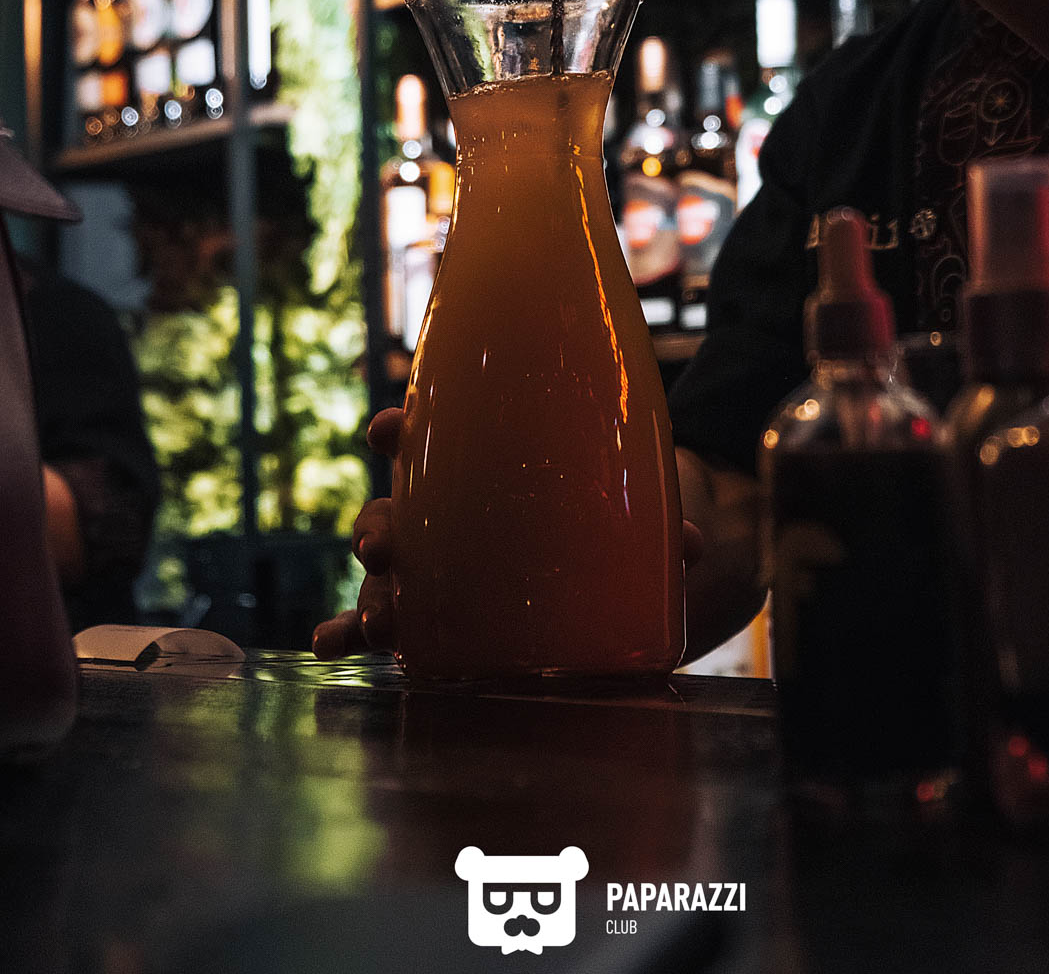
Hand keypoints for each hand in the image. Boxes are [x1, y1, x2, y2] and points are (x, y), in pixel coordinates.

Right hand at [310, 403, 704, 658]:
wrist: (617, 564)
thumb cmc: (611, 512)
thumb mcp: (639, 510)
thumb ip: (662, 524)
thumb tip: (694, 541)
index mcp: (488, 463)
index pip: (435, 432)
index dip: (407, 427)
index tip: (391, 428)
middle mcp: (451, 510)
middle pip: (400, 509)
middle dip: (382, 526)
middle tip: (380, 544)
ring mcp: (444, 565)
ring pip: (392, 572)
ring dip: (373, 592)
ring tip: (374, 619)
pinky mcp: (447, 617)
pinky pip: (391, 622)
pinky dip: (351, 631)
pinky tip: (330, 648)